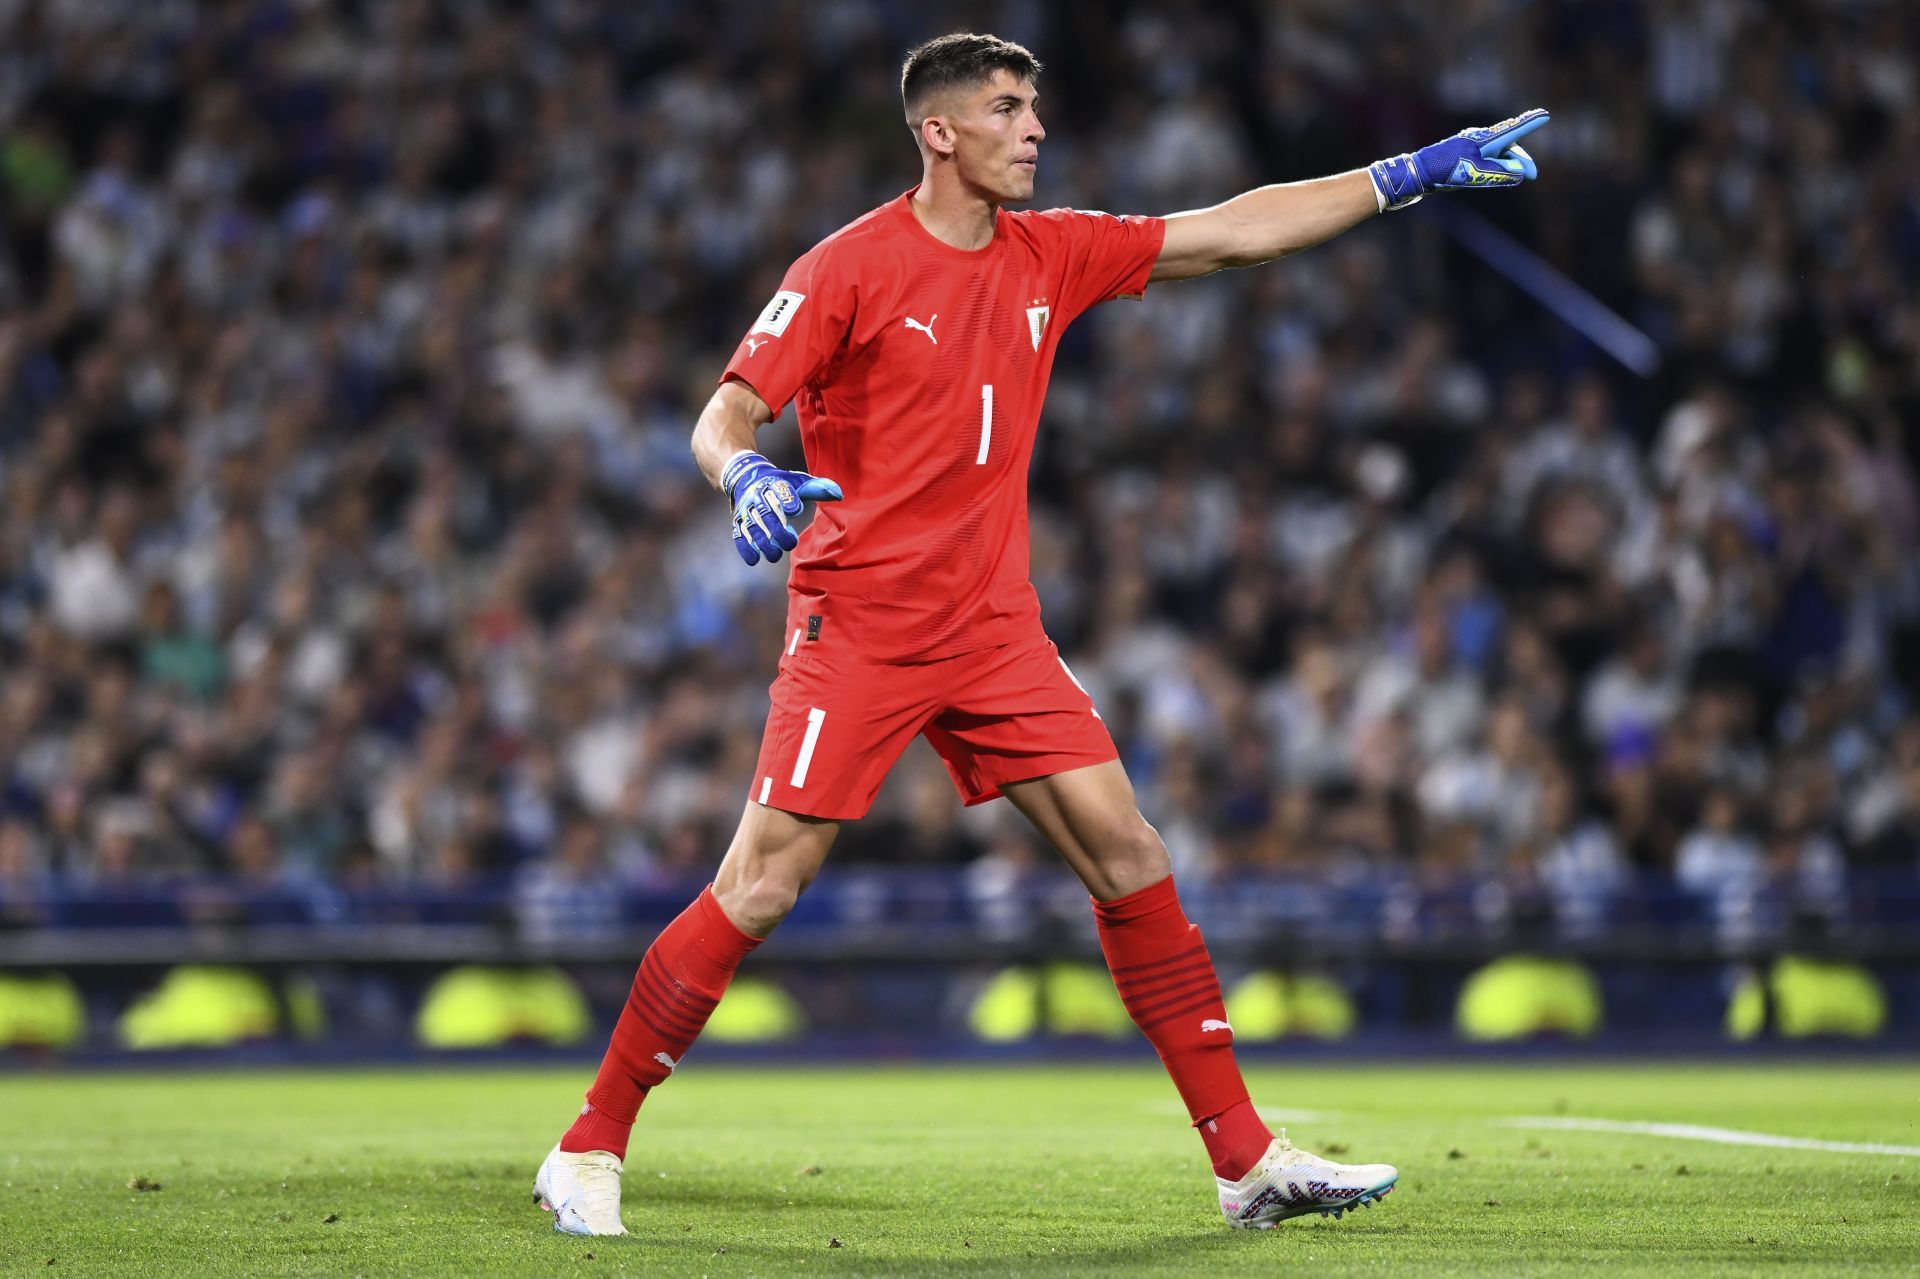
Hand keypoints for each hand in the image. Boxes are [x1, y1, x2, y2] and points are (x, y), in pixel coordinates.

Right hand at [722, 450, 841, 564]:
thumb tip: (838, 494)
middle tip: (790, 543)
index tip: (796, 509)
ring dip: (763, 543)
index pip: (780, 491)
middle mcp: (757, 496)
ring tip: (775, 555)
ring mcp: (746, 510)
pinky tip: (754, 559)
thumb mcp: (798, 481)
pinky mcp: (739, 522)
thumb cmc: (781, 484)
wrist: (748, 478)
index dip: (787, 499)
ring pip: (752, 527)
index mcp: (774, 483)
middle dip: (776, 529)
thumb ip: (817, 488)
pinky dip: (746, 548)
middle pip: (765, 513)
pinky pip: (739, 535)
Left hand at [1368, 108, 1548, 211]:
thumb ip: (1499, 172)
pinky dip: (1498, 163)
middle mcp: (1479, 139)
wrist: (1417, 172)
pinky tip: (1498, 170)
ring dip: (1510, 162)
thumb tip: (1520, 172)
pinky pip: (1488, 156)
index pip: (1513, 130)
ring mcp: (1471, 145)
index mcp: (1484, 140)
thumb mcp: (1475, 174)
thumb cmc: (1445, 171)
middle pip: (1509, 146)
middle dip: (1522, 159)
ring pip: (1498, 152)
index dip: (1530, 123)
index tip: (1545, 114)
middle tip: (1532, 175)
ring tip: (1520, 174)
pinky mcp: (1464, 154)